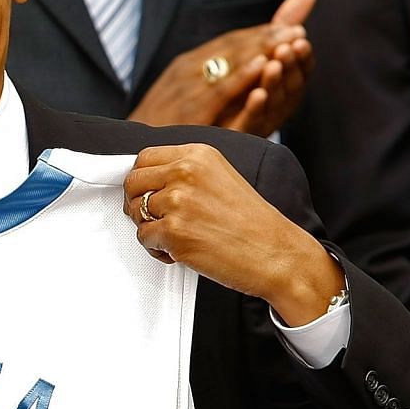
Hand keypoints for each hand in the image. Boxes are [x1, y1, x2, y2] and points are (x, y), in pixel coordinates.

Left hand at [123, 143, 343, 324]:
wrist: (277, 254)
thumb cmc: (252, 223)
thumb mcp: (221, 177)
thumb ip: (186, 172)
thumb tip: (148, 179)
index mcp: (197, 155)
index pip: (145, 158)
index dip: (142, 180)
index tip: (148, 194)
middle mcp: (185, 172)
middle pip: (133, 182)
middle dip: (136, 203)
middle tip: (156, 219)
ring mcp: (178, 201)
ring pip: (135, 212)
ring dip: (150, 228)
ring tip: (177, 237)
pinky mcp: (174, 231)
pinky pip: (143, 238)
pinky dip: (157, 249)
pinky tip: (180, 251)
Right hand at [129, 0, 314, 135]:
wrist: (130, 159)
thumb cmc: (164, 132)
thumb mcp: (190, 100)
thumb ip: (222, 77)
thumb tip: (253, 59)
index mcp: (186, 66)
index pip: (229, 43)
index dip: (261, 33)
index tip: (292, 27)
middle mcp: (185, 71)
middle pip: (232, 47)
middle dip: (267, 37)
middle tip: (297, 30)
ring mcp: (184, 90)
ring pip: (228, 63)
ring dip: (260, 49)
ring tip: (289, 42)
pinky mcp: (187, 112)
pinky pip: (219, 91)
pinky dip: (241, 77)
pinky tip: (263, 66)